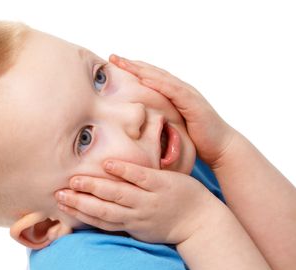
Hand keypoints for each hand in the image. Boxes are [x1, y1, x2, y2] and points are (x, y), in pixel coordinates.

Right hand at [55, 160, 217, 244]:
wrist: (201, 223)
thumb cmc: (168, 224)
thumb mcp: (143, 227)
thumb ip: (123, 218)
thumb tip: (102, 209)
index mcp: (131, 224)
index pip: (100, 220)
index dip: (79, 213)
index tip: (60, 205)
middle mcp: (137, 214)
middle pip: (104, 210)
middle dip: (80, 202)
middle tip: (58, 193)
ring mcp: (150, 199)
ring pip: (119, 194)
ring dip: (96, 187)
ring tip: (75, 179)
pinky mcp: (163, 184)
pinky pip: (142, 177)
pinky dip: (125, 171)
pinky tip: (108, 164)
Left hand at [109, 54, 237, 167]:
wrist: (220, 147)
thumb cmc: (197, 139)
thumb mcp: (174, 127)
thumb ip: (161, 119)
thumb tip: (143, 124)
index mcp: (174, 95)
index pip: (151, 79)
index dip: (134, 70)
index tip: (114, 65)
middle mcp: (180, 91)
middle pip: (153, 73)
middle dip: (133, 64)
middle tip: (113, 57)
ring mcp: (188, 95)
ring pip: (162, 78)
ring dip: (142, 70)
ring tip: (124, 63)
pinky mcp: (193, 104)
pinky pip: (174, 91)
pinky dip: (160, 84)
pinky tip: (145, 79)